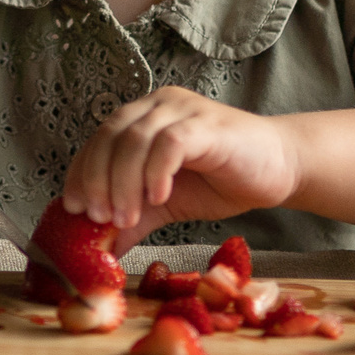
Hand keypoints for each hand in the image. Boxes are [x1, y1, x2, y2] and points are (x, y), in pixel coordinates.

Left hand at [61, 87, 298, 251]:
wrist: (280, 169)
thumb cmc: (221, 181)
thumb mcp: (163, 204)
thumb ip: (131, 218)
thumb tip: (97, 250)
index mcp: (143, 117)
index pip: (98, 139)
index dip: (81, 172)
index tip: (75, 208)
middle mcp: (158, 105)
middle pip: (110, 136)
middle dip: (97, 179)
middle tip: (99, 216)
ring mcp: (183, 110)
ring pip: (135, 139)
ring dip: (123, 182)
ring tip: (127, 216)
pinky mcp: (207, 126)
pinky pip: (171, 143)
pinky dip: (157, 172)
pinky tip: (159, 197)